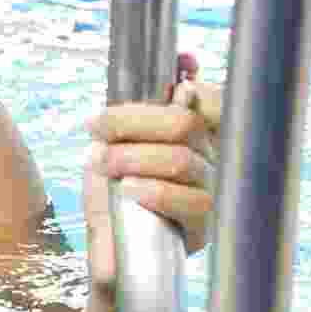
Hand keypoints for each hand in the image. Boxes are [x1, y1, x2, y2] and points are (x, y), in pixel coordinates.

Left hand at [80, 80, 222, 311]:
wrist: (108, 252)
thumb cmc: (114, 189)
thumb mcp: (119, 141)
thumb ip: (144, 105)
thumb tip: (185, 59)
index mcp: (198, 134)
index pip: (211, 100)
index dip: (180, 88)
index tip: (153, 89)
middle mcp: (214, 160)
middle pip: (185, 123)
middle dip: (133, 121)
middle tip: (97, 131)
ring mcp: (213, 194)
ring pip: (183, 159)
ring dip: (133, 157)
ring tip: (103, 164)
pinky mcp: (206, 227)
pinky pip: (191, 202)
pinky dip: (154, 190)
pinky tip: (128, 190)